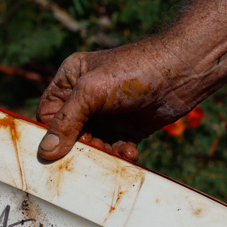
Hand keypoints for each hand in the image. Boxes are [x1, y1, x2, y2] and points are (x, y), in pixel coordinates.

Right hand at [35, 39, 194, 162]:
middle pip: (69, 134)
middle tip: (94, 148)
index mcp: (71, 79)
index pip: (48, 114)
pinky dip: (120, 155)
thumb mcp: (91, 92)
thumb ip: (66, 122)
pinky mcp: (127, 128)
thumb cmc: (133, 72)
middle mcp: (86, 97)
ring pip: (92, 145)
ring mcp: (108, 114)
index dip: (54, 132)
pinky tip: (130, 152)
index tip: (65, 145)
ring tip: (114, 152)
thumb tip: (45, 152)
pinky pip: (114, 149)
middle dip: (81, 146)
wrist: (181, 73)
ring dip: (102, 153)